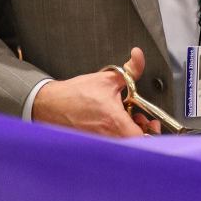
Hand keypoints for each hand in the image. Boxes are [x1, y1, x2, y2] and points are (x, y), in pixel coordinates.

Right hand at [32, 47, 157, 136]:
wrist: (49, 104)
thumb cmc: (76, 94)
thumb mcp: (107, 78)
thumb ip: (131, 69)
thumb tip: (139, 55)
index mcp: (113, 122)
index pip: (140, 138)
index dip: (150, 132)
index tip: (151, 122)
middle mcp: (107, 138)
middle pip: (135, 144)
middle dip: (142, 132)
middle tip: (140, 119)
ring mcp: (98, 144)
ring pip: (123, 145)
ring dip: (128, 134)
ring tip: (125, 120)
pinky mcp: (91, 145)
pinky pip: (110, 145)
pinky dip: (115, 137)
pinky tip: (112, 126)